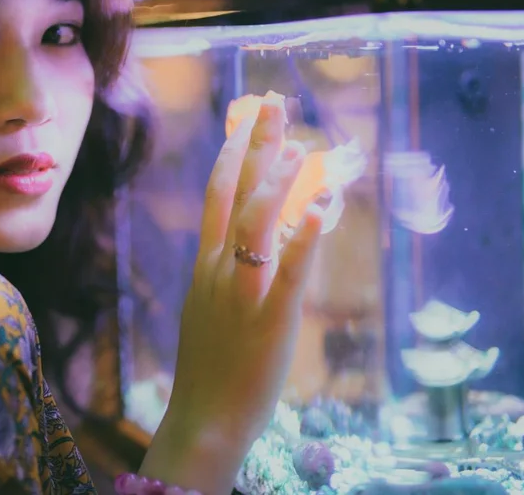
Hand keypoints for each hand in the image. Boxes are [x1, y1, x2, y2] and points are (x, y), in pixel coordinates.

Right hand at [140, 92, 325, 493]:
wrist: (203, 418)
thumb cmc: (211, 366)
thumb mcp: (209, 307)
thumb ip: (226, 272)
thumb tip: (249, 242)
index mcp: (205, 266)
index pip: (216, 194)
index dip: (232, 152)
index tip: (247, 117)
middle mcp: (219, 270)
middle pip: (234, 194)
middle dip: (254, 146)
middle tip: (274, 104)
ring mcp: (242, 293)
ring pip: (254, 224)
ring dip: (275, 181)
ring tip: (297, 147)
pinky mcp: (271, 319)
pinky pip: (289, 271)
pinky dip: (304, 235)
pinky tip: (320, 205)